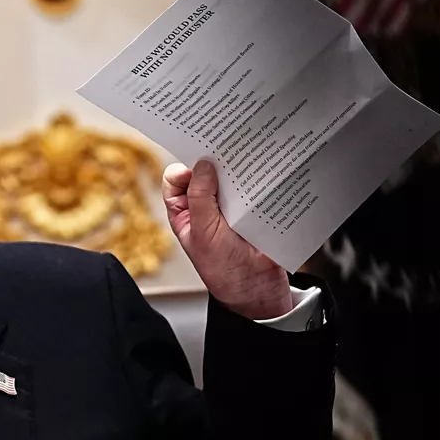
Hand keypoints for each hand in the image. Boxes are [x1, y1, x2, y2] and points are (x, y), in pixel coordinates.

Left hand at [162, 159, 292, 319]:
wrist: (260, 289)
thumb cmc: (224, 269)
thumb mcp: (204, 233)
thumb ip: (199, 198)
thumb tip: (202, 165)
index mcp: (185, 212)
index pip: (176, 180)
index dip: (184, 169)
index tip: (199, 164)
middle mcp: (206, 206)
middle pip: (205, 173)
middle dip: (214, 162)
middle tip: (226, 151)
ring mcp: (231, 206)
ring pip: (231, 178)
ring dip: (238, 170)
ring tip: (248, 161)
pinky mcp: (254, 207)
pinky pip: (254, 187)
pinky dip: (258, 180)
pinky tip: (263, 174)